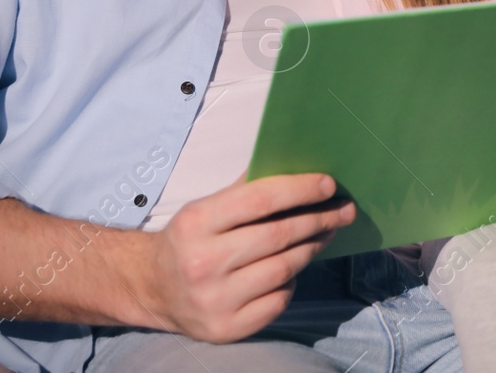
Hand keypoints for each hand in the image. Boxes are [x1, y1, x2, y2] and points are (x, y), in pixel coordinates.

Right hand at [146, 172, 355, 341]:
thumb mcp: (205, 207)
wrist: (152, 288)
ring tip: (326, 233)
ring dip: (312, 248)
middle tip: (343, 210)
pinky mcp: (226, 328)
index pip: (260, 200)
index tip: (328, 184)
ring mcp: (215, 300)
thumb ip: (245, 189)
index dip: (299, 190)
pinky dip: (290, 282)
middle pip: (278, 237)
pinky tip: (293, 268)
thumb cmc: (189, 239)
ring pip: (283, 270)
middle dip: (318, 220)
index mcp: (197, 223)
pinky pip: (277, 301)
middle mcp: (203, 263)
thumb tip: (295, 166)